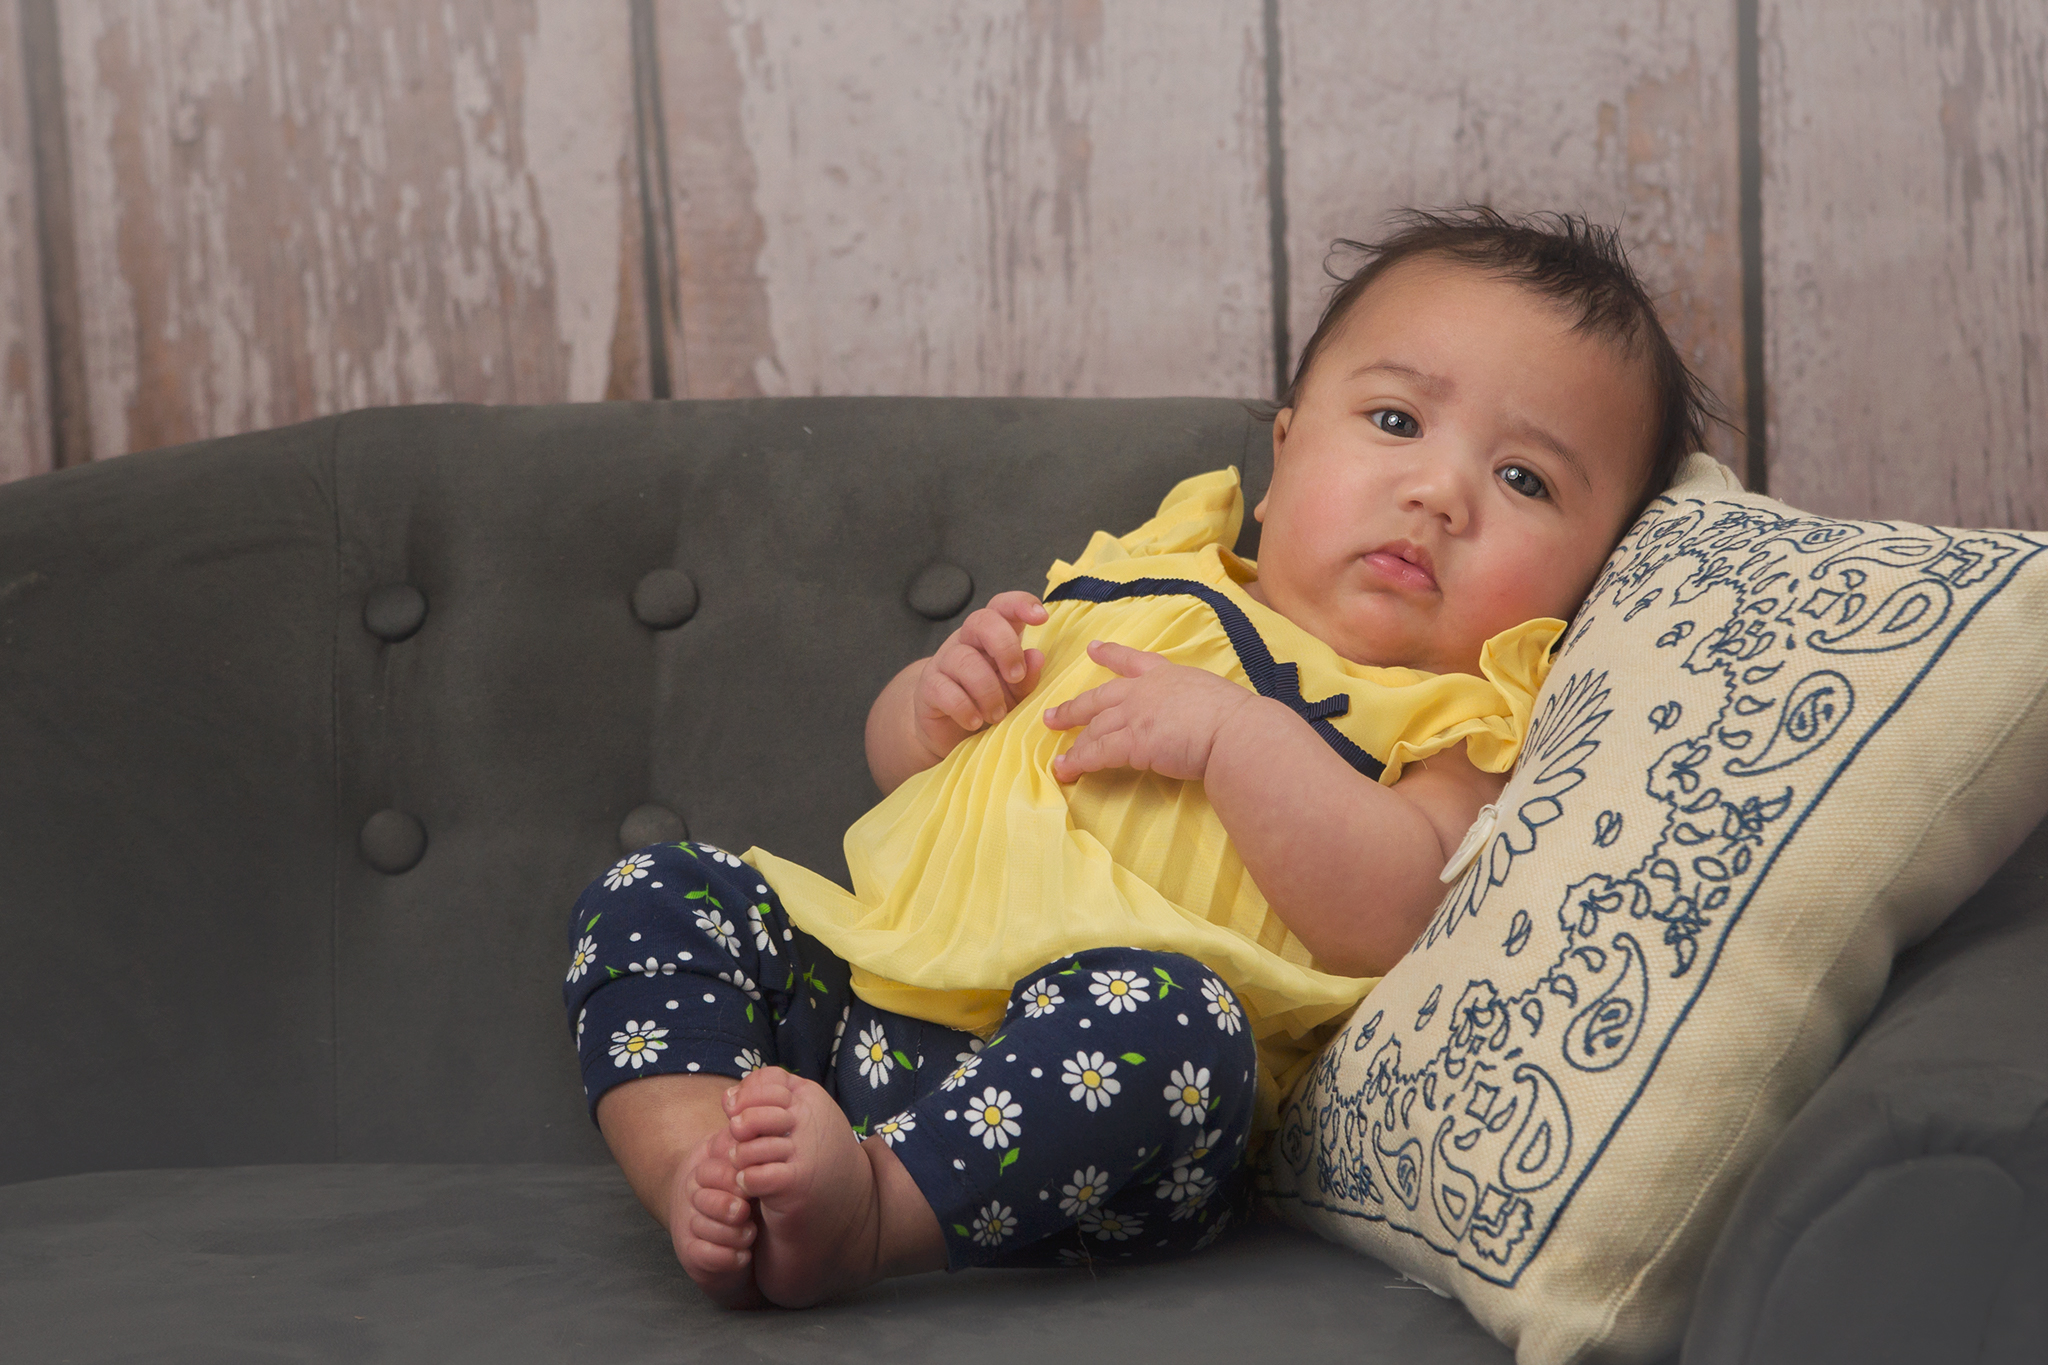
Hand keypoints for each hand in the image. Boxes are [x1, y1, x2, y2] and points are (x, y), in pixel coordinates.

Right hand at [912, 591, 1047, 759]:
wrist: (948, 730)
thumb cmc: (987, 703)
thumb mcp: (1015, 693)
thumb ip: (1027, 677)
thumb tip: (1036, 656)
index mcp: (992, 636)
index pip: (1002, 606)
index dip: (1021, 604)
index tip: (1041, 618)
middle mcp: (966, 641)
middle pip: (981, 620)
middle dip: (1005, 647)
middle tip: (1016, 677)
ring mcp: (944, 661)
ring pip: (964, 660)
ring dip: (988, 691)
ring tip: (997, 715)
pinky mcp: (928, 687)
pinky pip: (945, 690)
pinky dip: (965, 708)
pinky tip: (975, 722)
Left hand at [1042, 640, 1257, 783]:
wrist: (1234, 730)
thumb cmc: (1235, 716)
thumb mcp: (1212, 695)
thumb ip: (1196, 703)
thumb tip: (1204, 718)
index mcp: (1167, 676)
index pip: (1132, 662)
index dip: (1110, 655)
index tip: (1093, 649)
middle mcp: (1144, 691)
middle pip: (1098, 699)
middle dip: (1073, 709)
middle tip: (1052, 716)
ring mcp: (1134, 715)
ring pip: (1094, 729)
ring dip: (1075, 745)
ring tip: (1060, 759)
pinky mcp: (1131, 742)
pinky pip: (1096, 753)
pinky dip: (1078, 763)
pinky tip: (1065, 771)